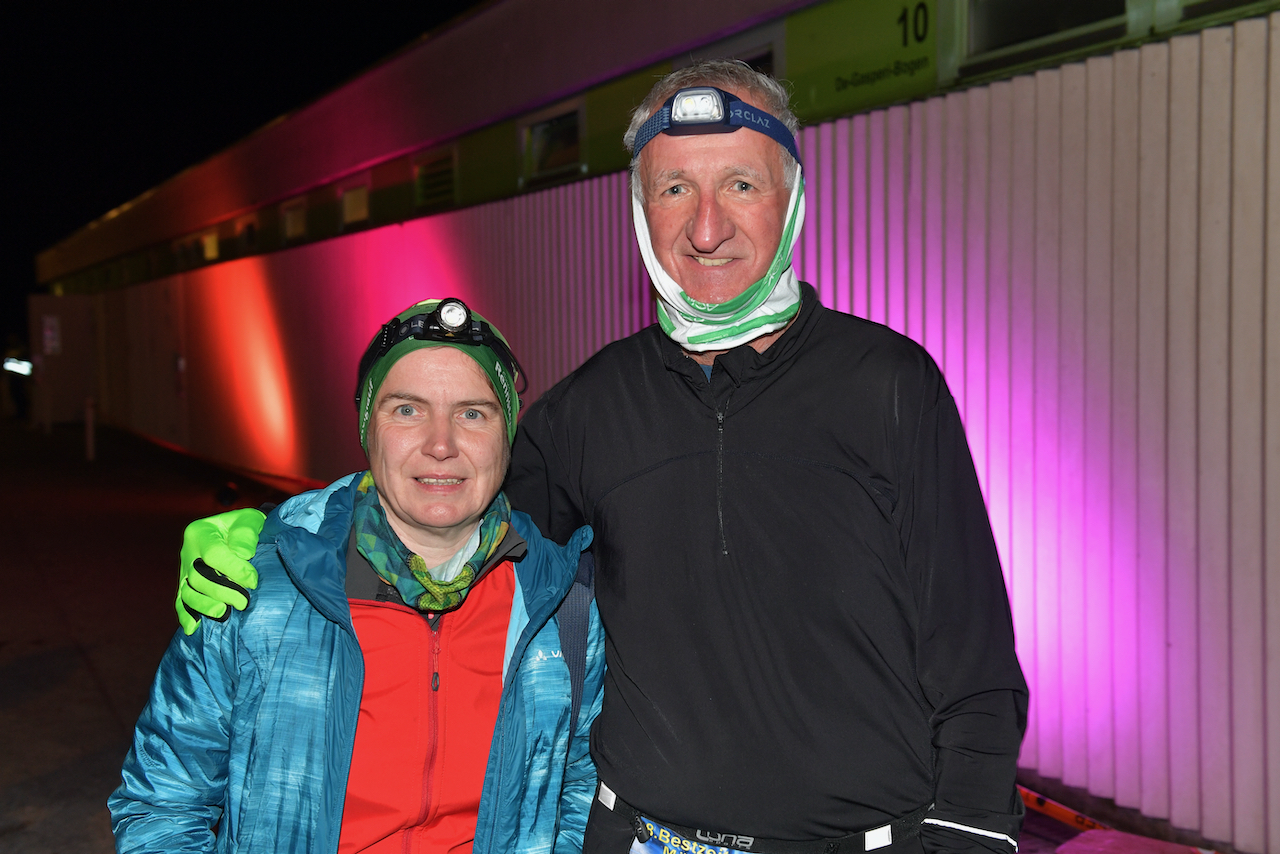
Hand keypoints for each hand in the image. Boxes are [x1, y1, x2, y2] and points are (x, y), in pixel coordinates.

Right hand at [176, 508, 265, 634]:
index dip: (234, 569)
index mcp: (200, 532)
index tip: (253, 581)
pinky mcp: (186, 584)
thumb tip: (244, 554)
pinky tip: (192, 628)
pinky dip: (185, 615)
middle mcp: (188, 551)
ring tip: (222, 613)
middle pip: (198, 576)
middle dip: (221, 591)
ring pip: (187, 591)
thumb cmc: (244, 526)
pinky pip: (181, 601)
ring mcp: (184, 569)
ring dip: (203, 605)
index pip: (214, 554)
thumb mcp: (248, 520)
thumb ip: (246, 534)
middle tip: (244, 602)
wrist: (235, 530)